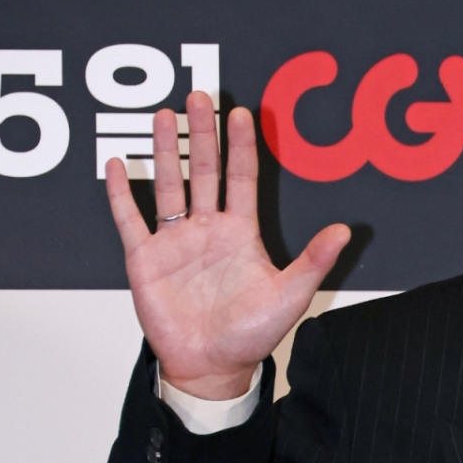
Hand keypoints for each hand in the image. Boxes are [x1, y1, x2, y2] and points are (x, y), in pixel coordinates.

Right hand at [104, 92, 350, 398]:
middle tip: (200, 96)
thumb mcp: (290, 296)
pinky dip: (121, 193)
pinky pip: (130, 219)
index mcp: (240, 233)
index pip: (241, 178)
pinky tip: (117, 164)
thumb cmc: (250, 336)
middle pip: (204, 170)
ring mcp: (175, 241)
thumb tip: (345, 230)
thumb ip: (314, 261)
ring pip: (168, 184)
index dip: (241, 147)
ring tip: (164, 115)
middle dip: (203, 134)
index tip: (240, 114)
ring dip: (166, 150)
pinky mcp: (145, 259)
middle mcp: (207, 230)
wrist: (212, 366)